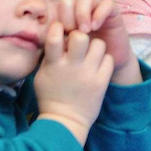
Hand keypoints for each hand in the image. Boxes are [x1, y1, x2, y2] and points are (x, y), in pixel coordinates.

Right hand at [33, 21, 113, 145]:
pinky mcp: (101, 82)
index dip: (59, 28)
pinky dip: (104, 59)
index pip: (55, 36)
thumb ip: (49, 55)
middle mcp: (72, 67)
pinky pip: (109, 59)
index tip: (61, 30)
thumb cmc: (50, 96)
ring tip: (90, 54)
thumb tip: (57, 35)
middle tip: (79, 42)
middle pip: (81, 36)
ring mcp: (88, 74)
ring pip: (99, 44)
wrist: (64, 122)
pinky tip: (98, 65)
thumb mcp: (41, 75)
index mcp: (54, 64)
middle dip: (80, 35)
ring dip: (94, 46)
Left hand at [56, 0, 141, 84]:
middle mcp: (80, 11)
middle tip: (72, 32)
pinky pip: (106, 3)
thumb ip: (57, 43)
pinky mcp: (112, 12)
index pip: (55, 11)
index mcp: (66, 19)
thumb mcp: (68, 52)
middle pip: (67, 0)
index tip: (61, 39)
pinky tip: (95, 27)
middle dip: (68, 16)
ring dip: (82, 13)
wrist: (105, 67)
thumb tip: (45, 39)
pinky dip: (99, 13)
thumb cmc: (83, 61)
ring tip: (84, 30)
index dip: (57, 22)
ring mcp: (96, 9)